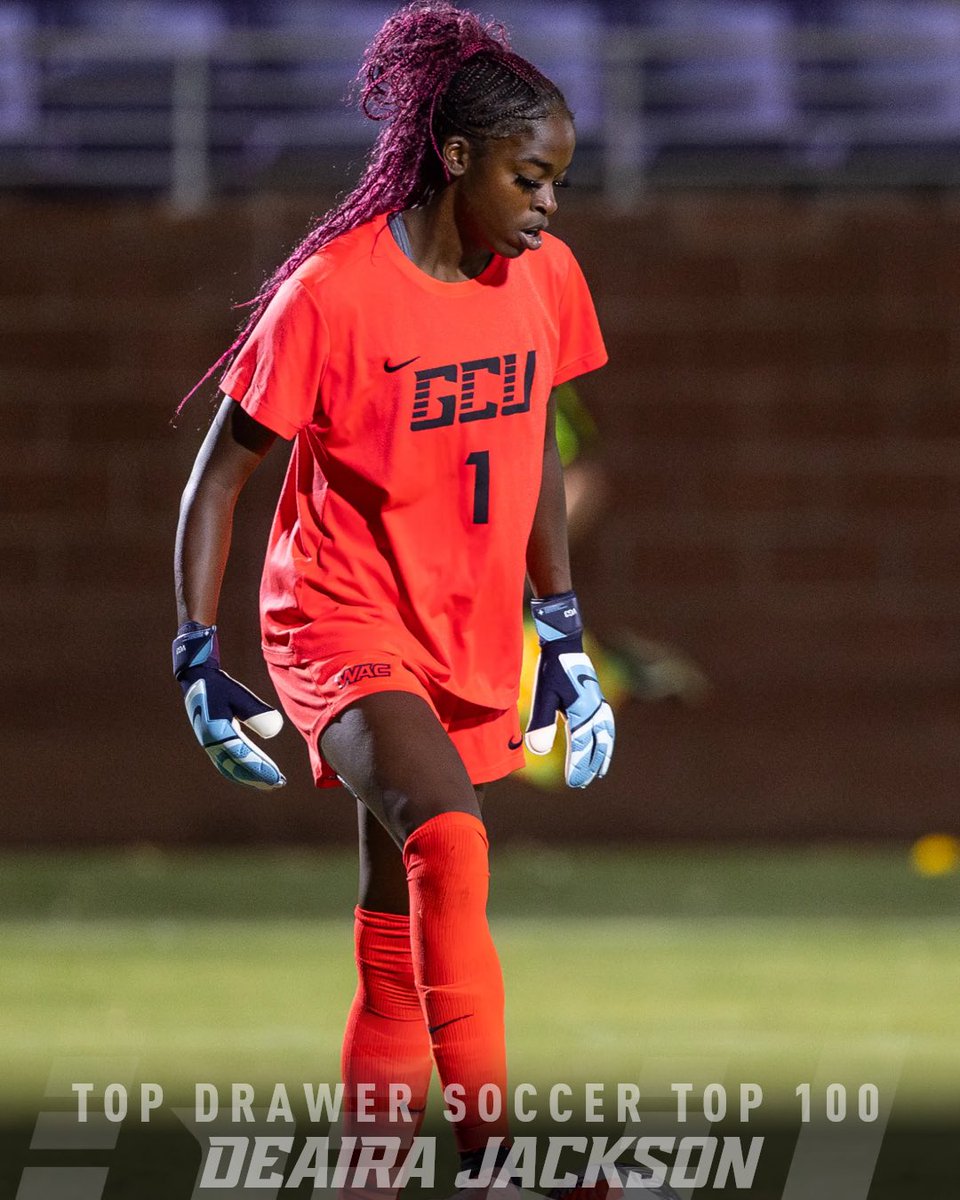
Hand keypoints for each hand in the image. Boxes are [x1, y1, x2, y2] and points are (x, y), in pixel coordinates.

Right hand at [172, 623, 285, 788]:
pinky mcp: (213, 742)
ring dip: (251, 777)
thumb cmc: (219, 686)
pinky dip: (242, 772)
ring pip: (231, 768)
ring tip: (272, 783)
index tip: (277, 777)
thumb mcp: (238, 695)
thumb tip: (275, 729)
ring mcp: (211, 744)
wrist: (196, 679)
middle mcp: (211, 743)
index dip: (260, 768)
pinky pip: (228, 763)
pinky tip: (256, 774)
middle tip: (279, 784)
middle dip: (258, 777)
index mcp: (215, 732)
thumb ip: (255, 711)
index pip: (242, 756)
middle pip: (236, 767)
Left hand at [524, 591, 614, 787]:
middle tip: (583, 783)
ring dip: (603, 755)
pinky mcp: (598, 698)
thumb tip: (537, 751)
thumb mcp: (543, 696)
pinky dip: (606, 739)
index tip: (573, 783)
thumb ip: (541, 723)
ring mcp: (599, 704)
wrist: (565, 644)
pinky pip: (606, 725)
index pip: (581, 748)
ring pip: (606, 736)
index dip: (577, 767)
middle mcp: (595, 710)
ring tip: (601, 771)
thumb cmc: (552, 670)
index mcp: (582, 712)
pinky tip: (602, 743)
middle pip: (597, 746)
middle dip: (590, 766)